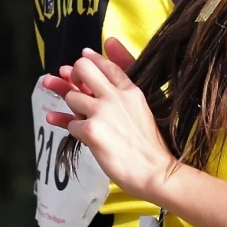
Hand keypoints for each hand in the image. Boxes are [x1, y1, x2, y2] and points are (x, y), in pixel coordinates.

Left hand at [41, 38, 177, 202]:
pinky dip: (73, 129)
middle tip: (74, 85)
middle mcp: (115, 95)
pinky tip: (71, 130)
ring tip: (84, 120)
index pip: (107, 65)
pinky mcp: (91, 130)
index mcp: (130, 91)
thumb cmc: (149, 146)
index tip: (84, 54)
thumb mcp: (142, 110)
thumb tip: (108, 70)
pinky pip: (70, 123)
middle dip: (74, 74)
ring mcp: (101, 111)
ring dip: (74, 109)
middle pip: (83, 68)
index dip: (92, 58)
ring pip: (71, 96)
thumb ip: (123, 93)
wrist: (155, 171)